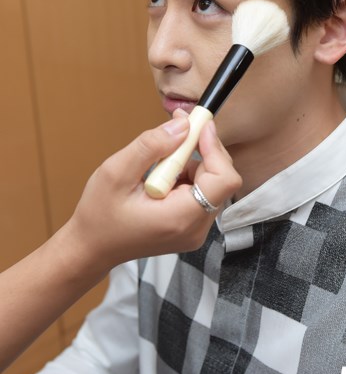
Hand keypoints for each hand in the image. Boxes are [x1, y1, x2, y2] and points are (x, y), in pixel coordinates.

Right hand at [58, 117, 240, 278]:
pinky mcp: (192, 226)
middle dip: (201, 151)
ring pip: (212, 183)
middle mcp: (196, 228)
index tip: (197, 126)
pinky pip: (203, 192)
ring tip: (157, 166)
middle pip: (221, 178)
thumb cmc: (99, 214)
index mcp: (181, 218)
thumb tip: (183, 125)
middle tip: (174, 134)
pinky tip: (162, 177)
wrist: (92, 247)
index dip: (215, 148)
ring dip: (191, 164)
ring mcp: (196, 230)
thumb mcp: (116, 172)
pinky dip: (187, 176)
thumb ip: (152, 146)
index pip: (224, 180)